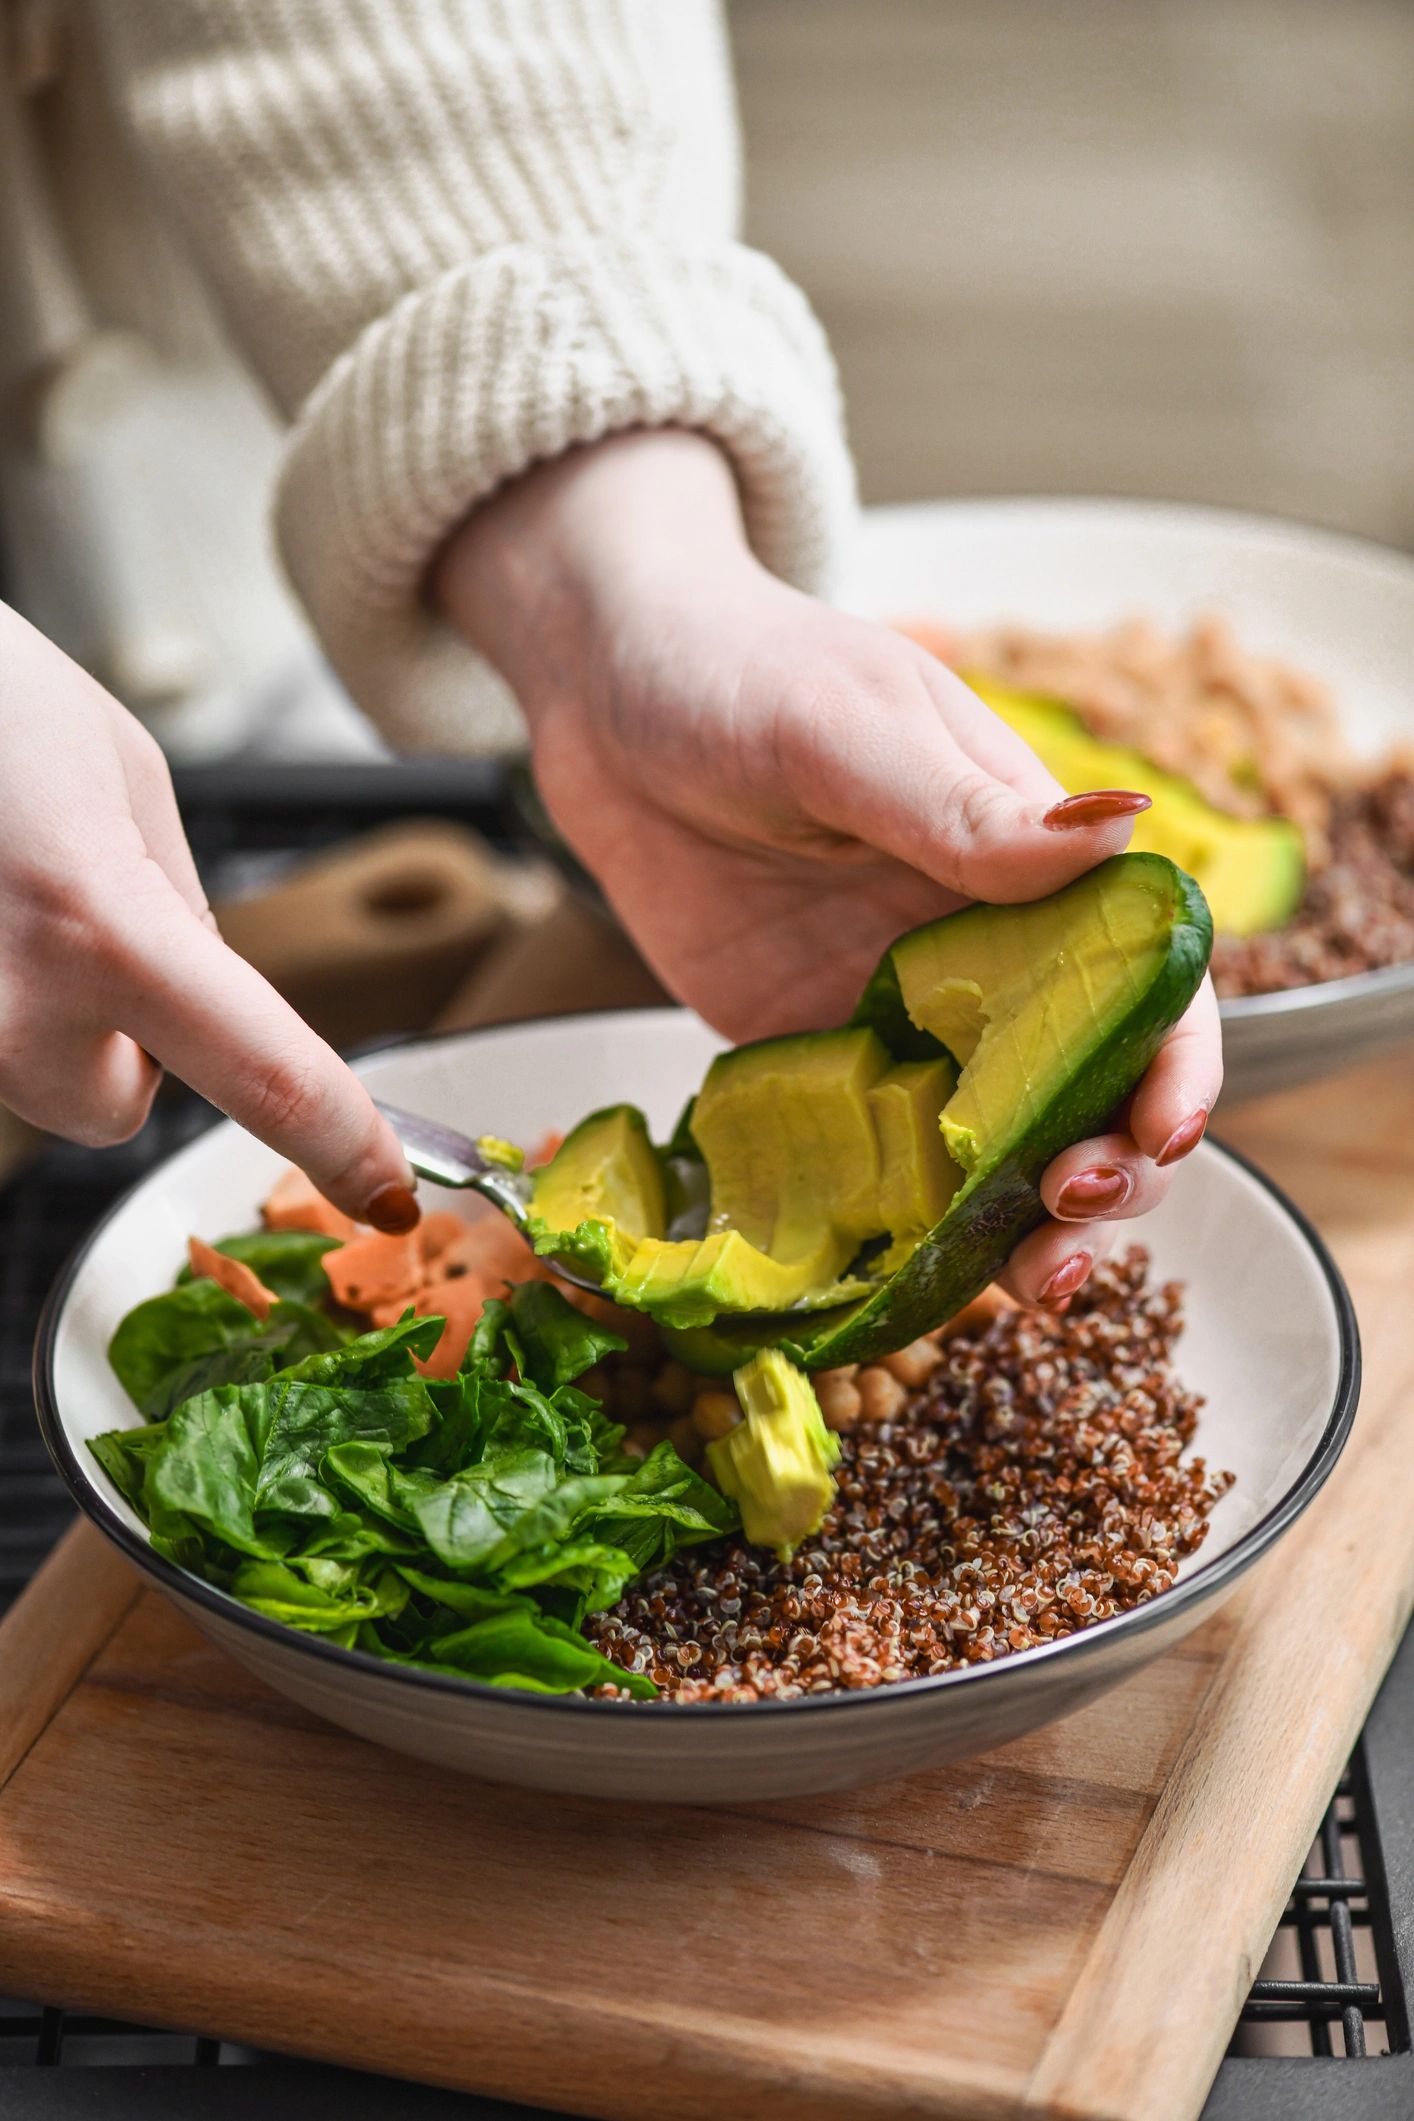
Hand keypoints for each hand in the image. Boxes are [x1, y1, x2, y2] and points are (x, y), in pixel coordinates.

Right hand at [0, 602, 416, 1228]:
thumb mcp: (122, 775)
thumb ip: (175, 908)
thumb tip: (203, 990)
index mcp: (97, 923)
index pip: (264, 1072)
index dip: (339, 1140)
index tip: (384, 1185)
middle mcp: (3, 1003)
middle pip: (114, 1106)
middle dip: (123, 1041)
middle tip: (77, 921)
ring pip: (33, 1082)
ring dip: (42, 1018)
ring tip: (3, 899)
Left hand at [437, 430, 1221, 1307]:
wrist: (604, 701)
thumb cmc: (740, 672)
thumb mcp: (848, 725)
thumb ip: (958, 807)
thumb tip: (1111, 838)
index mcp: (1030, 870)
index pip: (1142, 981)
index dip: (1171, 1064)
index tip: (1157, 1128)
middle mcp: (982, 960)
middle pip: (1085, 1091)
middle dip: (1107, 1169)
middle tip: (1071, 1217)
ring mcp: (897, 1022)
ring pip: (989, 1151)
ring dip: (1020, 1227)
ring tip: (1020, 1285)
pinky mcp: (810, 1062)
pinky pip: (868, 1162)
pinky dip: (894, 1230)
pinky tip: (894, 1281)